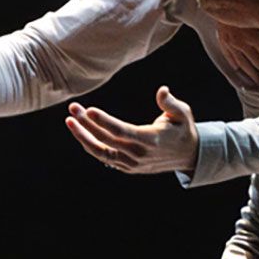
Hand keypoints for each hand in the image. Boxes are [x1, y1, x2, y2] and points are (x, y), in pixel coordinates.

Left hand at [64, 86, 198, 173]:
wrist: (188, 156)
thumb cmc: (182, 129)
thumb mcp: (183, 113)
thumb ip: (170, 102)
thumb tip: (162, 90)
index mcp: (152, 139)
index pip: (122, 131)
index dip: (104, 122)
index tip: (89, 110)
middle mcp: (139, 154)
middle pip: (106, 140)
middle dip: (86, 124)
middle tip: (73, 107)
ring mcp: (132, 163)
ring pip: (101, 152)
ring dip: (83, 136)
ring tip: (70, 120)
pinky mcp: (127, 167)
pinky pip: (104, 157)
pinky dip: (91, 145)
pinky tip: (81, 131)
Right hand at [215, 23, 258, 88]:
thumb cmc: (250, 0)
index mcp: (256, 37)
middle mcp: (243, 42)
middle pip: (258, 64)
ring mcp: (231, 42)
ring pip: (244, 63)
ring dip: (253, 74)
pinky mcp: (222, 39)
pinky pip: (229, 55)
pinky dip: (235, 63)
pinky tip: (239, 70)